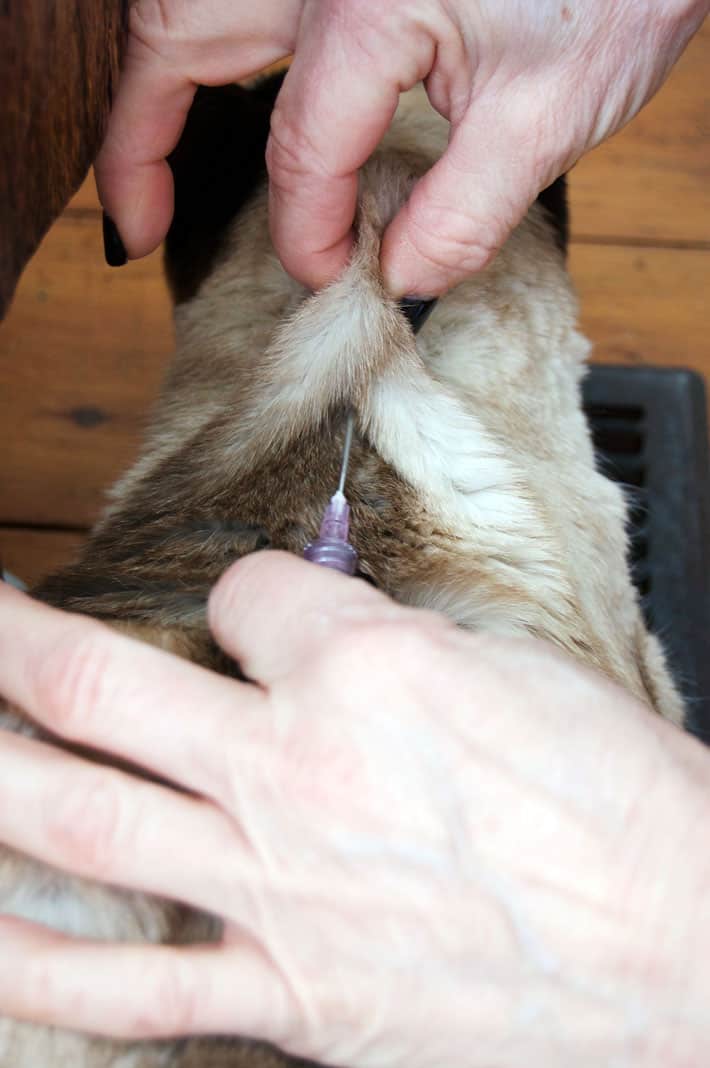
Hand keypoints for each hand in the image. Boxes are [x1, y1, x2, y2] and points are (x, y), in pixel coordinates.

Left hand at [1, 553, 709, 1065]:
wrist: (685, 954)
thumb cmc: (620, 803)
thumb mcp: (512, 669)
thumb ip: (390, 643)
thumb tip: (325, 629)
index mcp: (365, 667)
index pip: (242, 595)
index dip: (241, 595)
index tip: (255, 614)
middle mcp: (297, 766)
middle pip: (99, 682)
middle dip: (11, 640)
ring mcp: (276, 887)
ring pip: (78, 817)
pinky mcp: (289, 994)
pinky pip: (130, 986)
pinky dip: (36, 963)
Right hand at [95, 0, 707, 294]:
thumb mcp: (553, 116)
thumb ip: (462, 212)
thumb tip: (397, 276)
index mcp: (362, 4)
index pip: (300, 152)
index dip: (307, 232)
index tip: (328, 278)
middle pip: (175, 41)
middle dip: (137, 145)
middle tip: (136, 231)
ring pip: (189, 6)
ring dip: (154, 86)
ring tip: (144, 169)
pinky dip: (209, 48)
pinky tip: (217, 93)